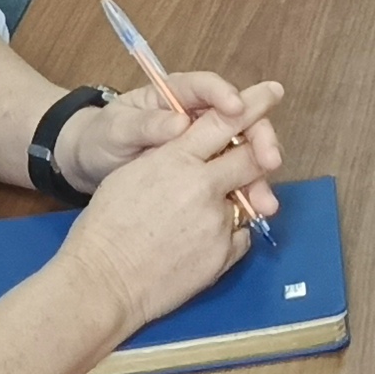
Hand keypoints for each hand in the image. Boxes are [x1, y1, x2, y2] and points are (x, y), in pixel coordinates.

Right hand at [55, 76, 286, 327]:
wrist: (102, 282)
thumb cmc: (105, 227)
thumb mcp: (132, 174)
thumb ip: (169, 157)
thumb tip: (190, 148)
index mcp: (176, 159)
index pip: (224, 121)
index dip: (253, 104)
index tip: (272, 91)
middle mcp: (203, 186)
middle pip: (251, 157)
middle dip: (264, 149)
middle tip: (270, 149)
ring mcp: (216, 222)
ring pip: (247, 198)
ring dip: (240, 197)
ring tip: (211, 209)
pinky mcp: (223, 255)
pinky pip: (241, 234)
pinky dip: (230, 231)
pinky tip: (205, 237)